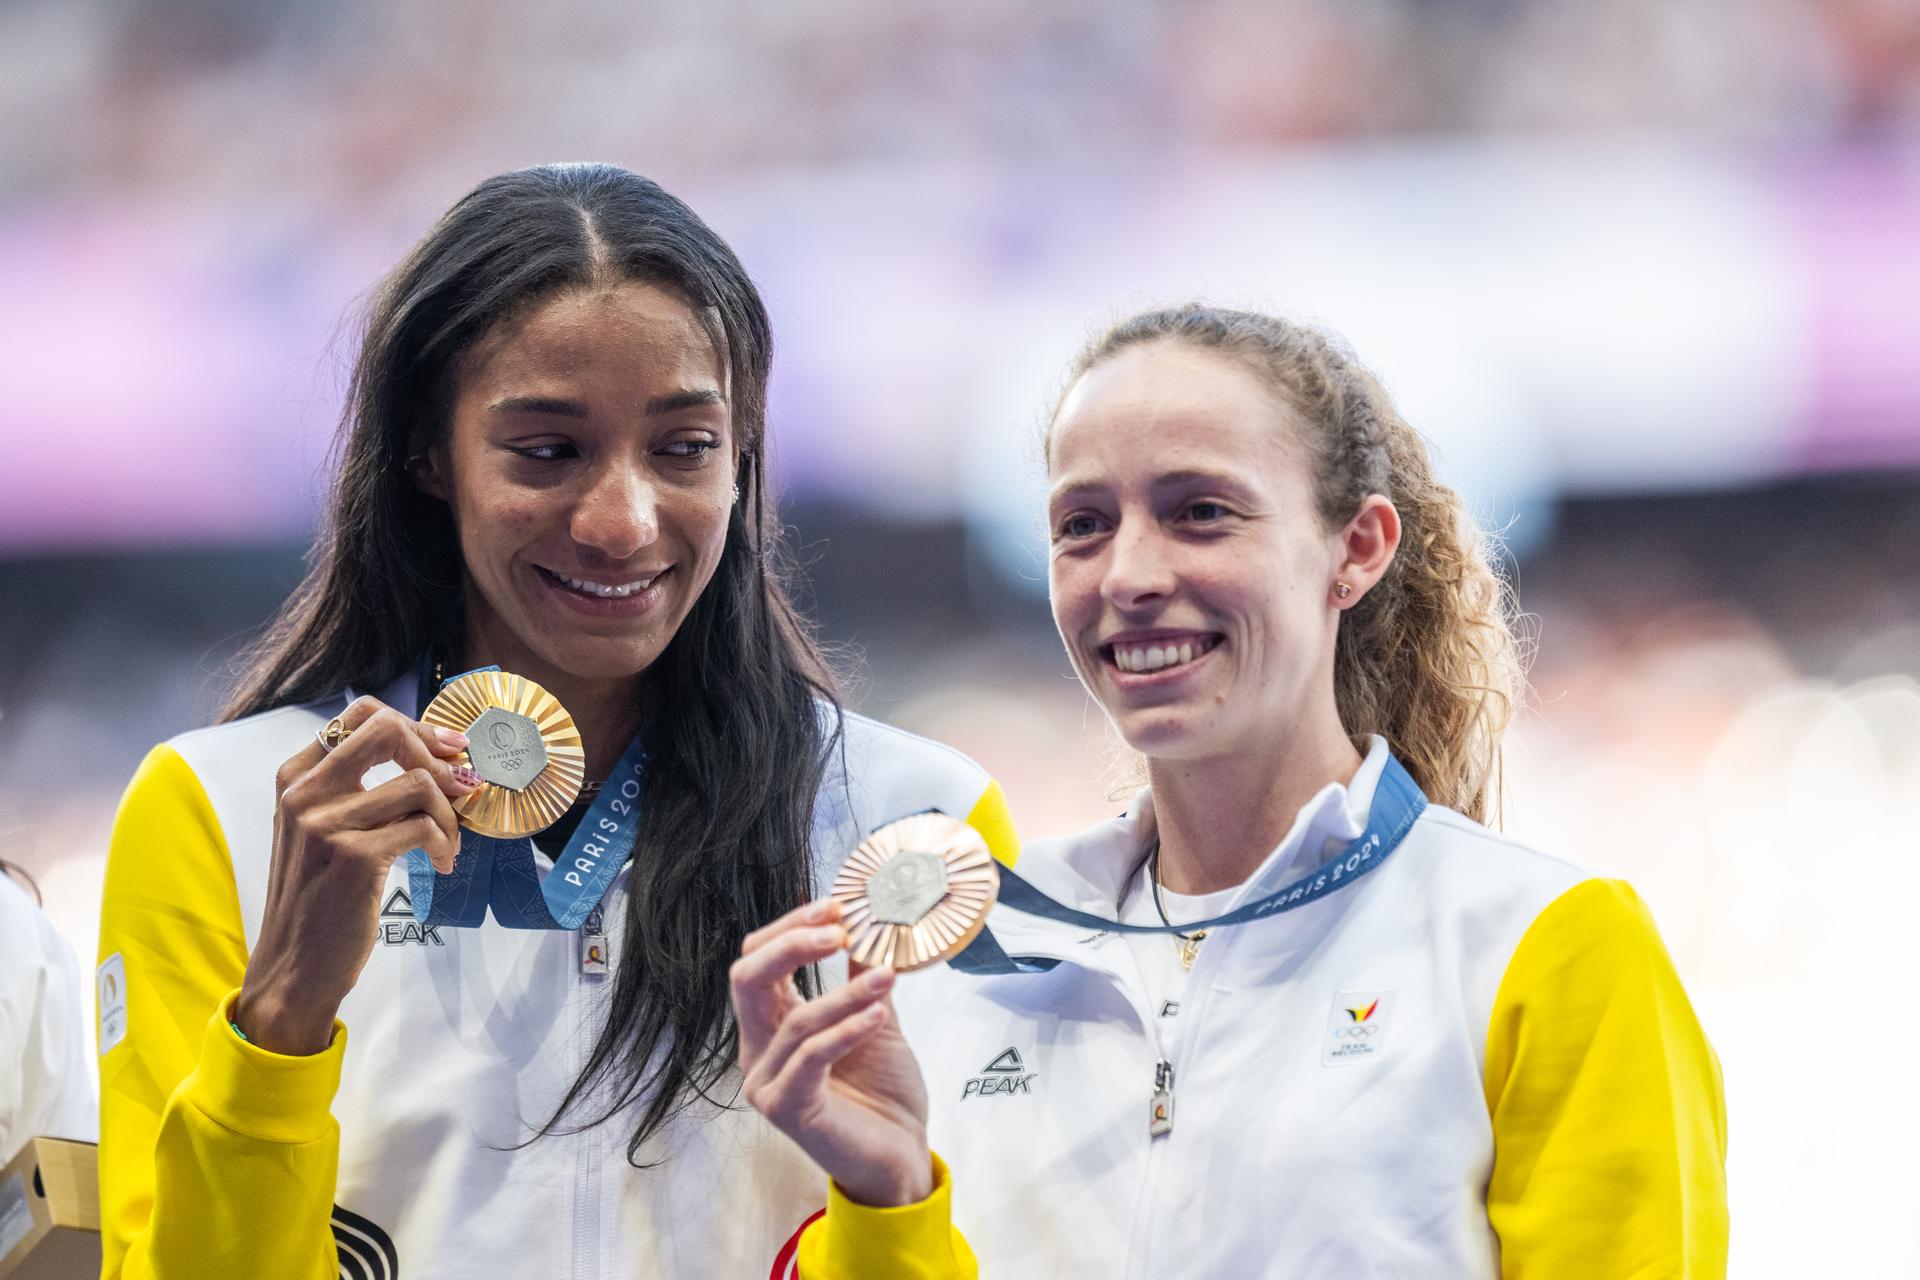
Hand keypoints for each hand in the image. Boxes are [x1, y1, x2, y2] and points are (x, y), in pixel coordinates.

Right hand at [234, 696, 478, 1054]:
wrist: (294, 968)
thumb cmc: (317, 897)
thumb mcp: (319, 831)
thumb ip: (355, 790)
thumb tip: (434, 754)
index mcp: (295, 778)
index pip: (360, 714)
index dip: (415, 724)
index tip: (448, 748)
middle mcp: (304, 793)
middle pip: (388, 729)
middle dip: (437, 753)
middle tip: (462, 785)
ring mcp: (325, 823)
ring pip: (418, 781)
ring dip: (449, 812)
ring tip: (448, 842)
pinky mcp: (354, 856)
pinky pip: (423, 826)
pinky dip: (445, 843)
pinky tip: (442, 864)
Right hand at [731, 899, 933, 1206]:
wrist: (900, 1155)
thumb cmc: (882, 1092)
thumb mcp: (875, 1019)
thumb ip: (863, 977)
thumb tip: (870, 924)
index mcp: (771, 1024)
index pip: (758, 960)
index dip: (791, 928)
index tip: (837, 908)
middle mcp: (757, 1050)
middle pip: (747, 978)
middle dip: (792, 944)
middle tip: (840, 929)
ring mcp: (766, 1082)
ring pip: (794, 1019)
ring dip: (846, 993)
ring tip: (888, 977)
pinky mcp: (787, 1109)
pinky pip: (810, 1057)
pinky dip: (846, 1029)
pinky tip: (880, 1014)